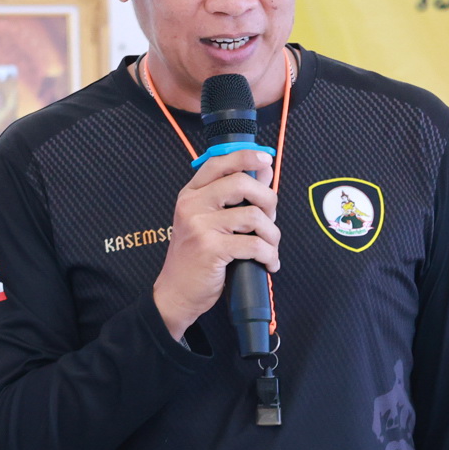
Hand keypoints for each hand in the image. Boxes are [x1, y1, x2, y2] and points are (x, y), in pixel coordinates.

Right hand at [152, 149, 278, 340]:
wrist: (176, 292)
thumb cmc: (196, 257)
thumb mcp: (208, 221)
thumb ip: (234, 197)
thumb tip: (264, 170)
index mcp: (191, 194)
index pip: (219, 162)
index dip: (245, 157)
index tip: (265, 160)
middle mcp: (192, 205)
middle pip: (242, 183)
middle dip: (268, 200)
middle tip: (271, 219)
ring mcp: (200, 226)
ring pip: (253, 216)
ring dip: (272, 234)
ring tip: (270, 247)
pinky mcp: (211, 248)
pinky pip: (254, 244)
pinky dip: (269, 255)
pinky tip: (268, 263)